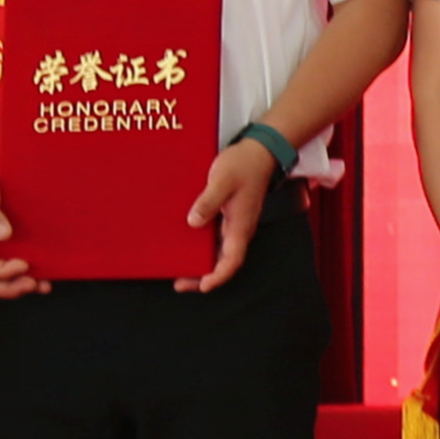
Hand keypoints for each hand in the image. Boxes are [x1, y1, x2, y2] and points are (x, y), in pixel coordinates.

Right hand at [0, 156, 40, 297]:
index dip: (4, 273)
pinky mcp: (1, 245)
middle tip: (33, 284)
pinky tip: (44, 272)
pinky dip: (26, 273)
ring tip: (44, 285)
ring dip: (21, 284)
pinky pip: (11, 266)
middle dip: (11, 288)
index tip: (24, 265)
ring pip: (1, 280)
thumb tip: (5, 234)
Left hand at [180, 138, 278, 293]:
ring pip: (220, 253)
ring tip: (181, 269)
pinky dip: (204, 249)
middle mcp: (239, 229)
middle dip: (204, 276)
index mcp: (240, 225)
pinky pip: (217, 240)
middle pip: (224, 262)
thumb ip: (208, 202)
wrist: (259, 153)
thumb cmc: (244, 165)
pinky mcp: (230, 217)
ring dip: (203, 264)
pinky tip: (189, 246)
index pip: (232, 260)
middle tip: (181, 283)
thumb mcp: (222, 181)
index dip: (219, 276)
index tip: (204, 286)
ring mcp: (235, 224)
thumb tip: (193, 222)